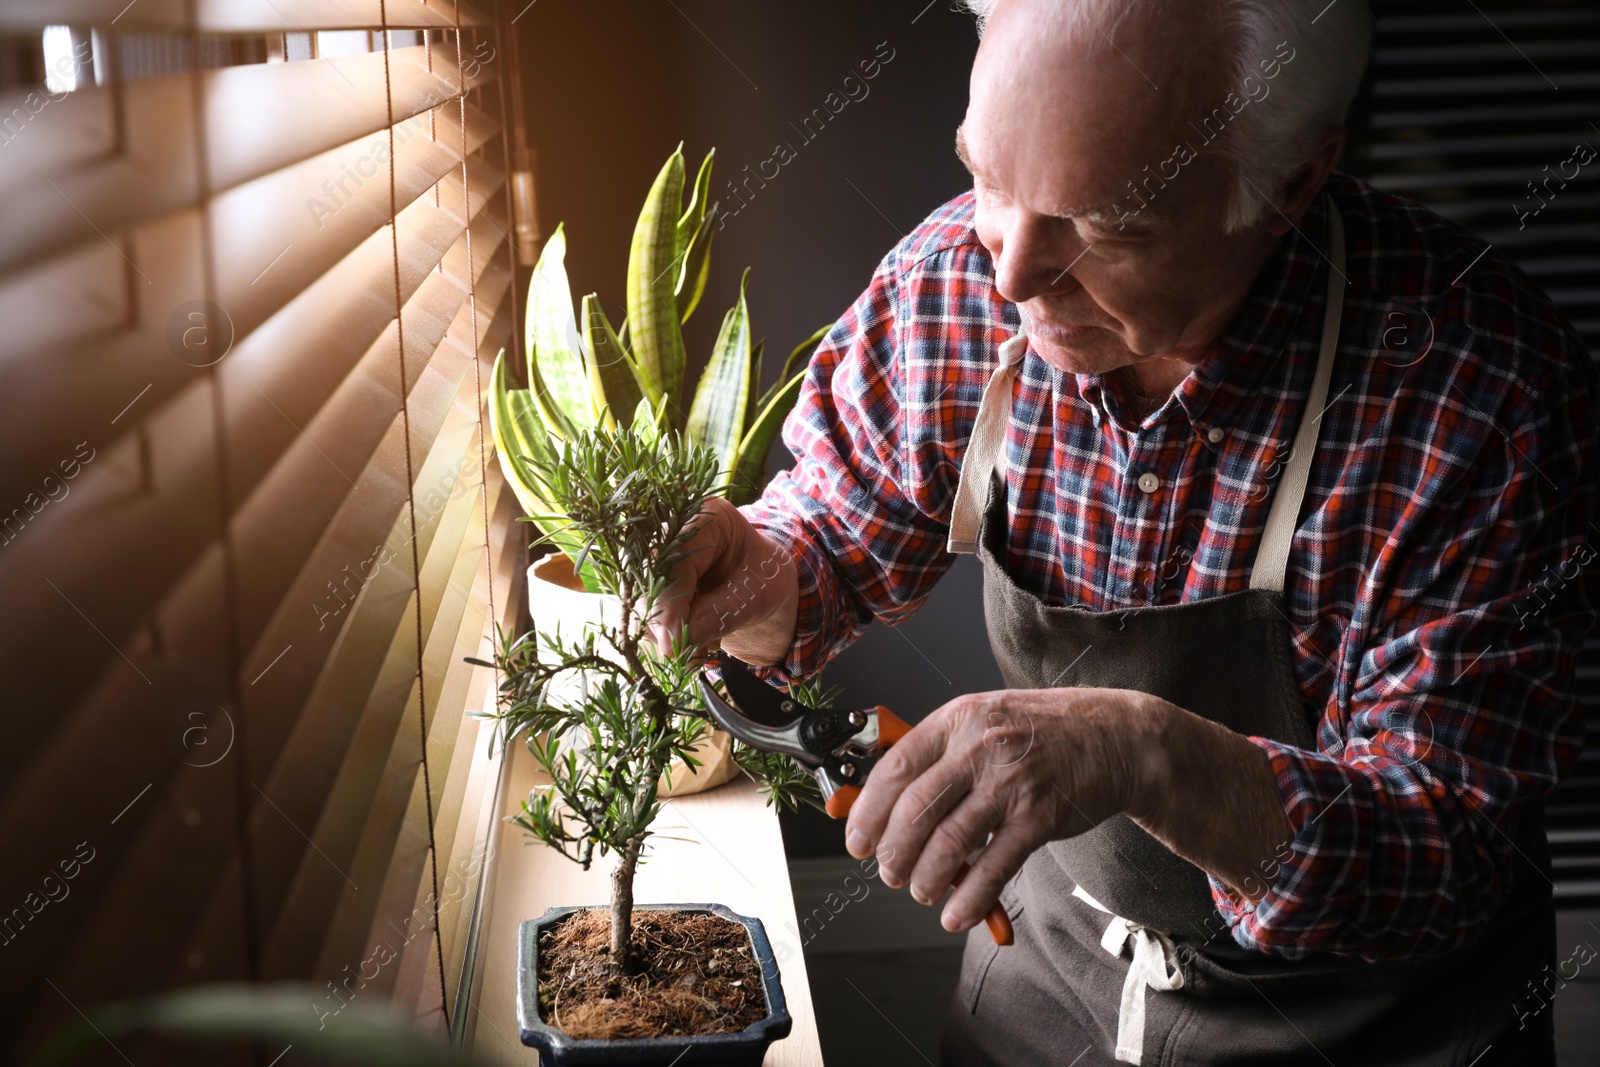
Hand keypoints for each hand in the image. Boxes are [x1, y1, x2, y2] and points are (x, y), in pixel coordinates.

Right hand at [650, 496, 799, 664]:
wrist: (764, 581)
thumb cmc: (766, 578)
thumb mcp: (755, 596)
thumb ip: (718, 615)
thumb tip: (676, 645)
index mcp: (708, 517)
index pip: (675, 560)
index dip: (669, 603)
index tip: (671, 644)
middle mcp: (674, 529)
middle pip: (648, 576)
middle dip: (661, 620)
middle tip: (678, 655)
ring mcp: (658, 554)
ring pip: (641, 597)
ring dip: (663, 631)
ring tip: (702, 647)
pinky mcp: (652, 580)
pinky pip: (646, 610)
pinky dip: (666, 633)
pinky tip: (694, 640)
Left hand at [842, 687, 1164, 932]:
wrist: (1114, 737)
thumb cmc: (1041, 731)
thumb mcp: (983, 720)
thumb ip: (939, 755)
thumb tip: (888, 802)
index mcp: (958, 720)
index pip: (894, 768)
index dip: (867, 812)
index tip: (856, 840)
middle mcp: (980, 748)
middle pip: (915, 810)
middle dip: (892, 852)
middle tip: (888, 872)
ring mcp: (1011, 783)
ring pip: (949, 842)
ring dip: (926, 878)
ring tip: (920, 890)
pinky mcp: (1039, 818)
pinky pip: (993, 867)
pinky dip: (970, 899)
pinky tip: (957, 913)